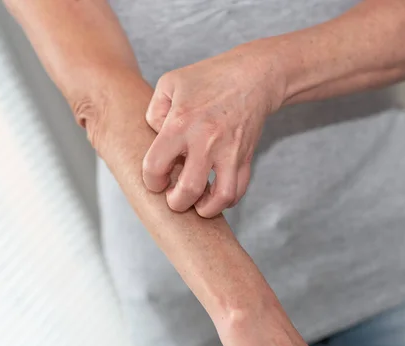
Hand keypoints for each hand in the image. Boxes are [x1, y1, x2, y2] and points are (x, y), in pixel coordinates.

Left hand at [143, 41, 283, 217]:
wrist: (254, 76)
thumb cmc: (208, 78)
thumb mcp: (169, 83)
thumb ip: (153, 113)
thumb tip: (156, 140)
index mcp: (180, 123)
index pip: (155, 167)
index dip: (150, 181)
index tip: (156, 180)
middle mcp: (205, 141)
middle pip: (188, 190)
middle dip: (176, 203)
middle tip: (174, 197)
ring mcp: (229, 152)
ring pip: (219, 198)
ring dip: (204, 209)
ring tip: (197, 204)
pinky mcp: (245, 157)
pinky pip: (237, 191)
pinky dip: (225, 201)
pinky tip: (214, 194)